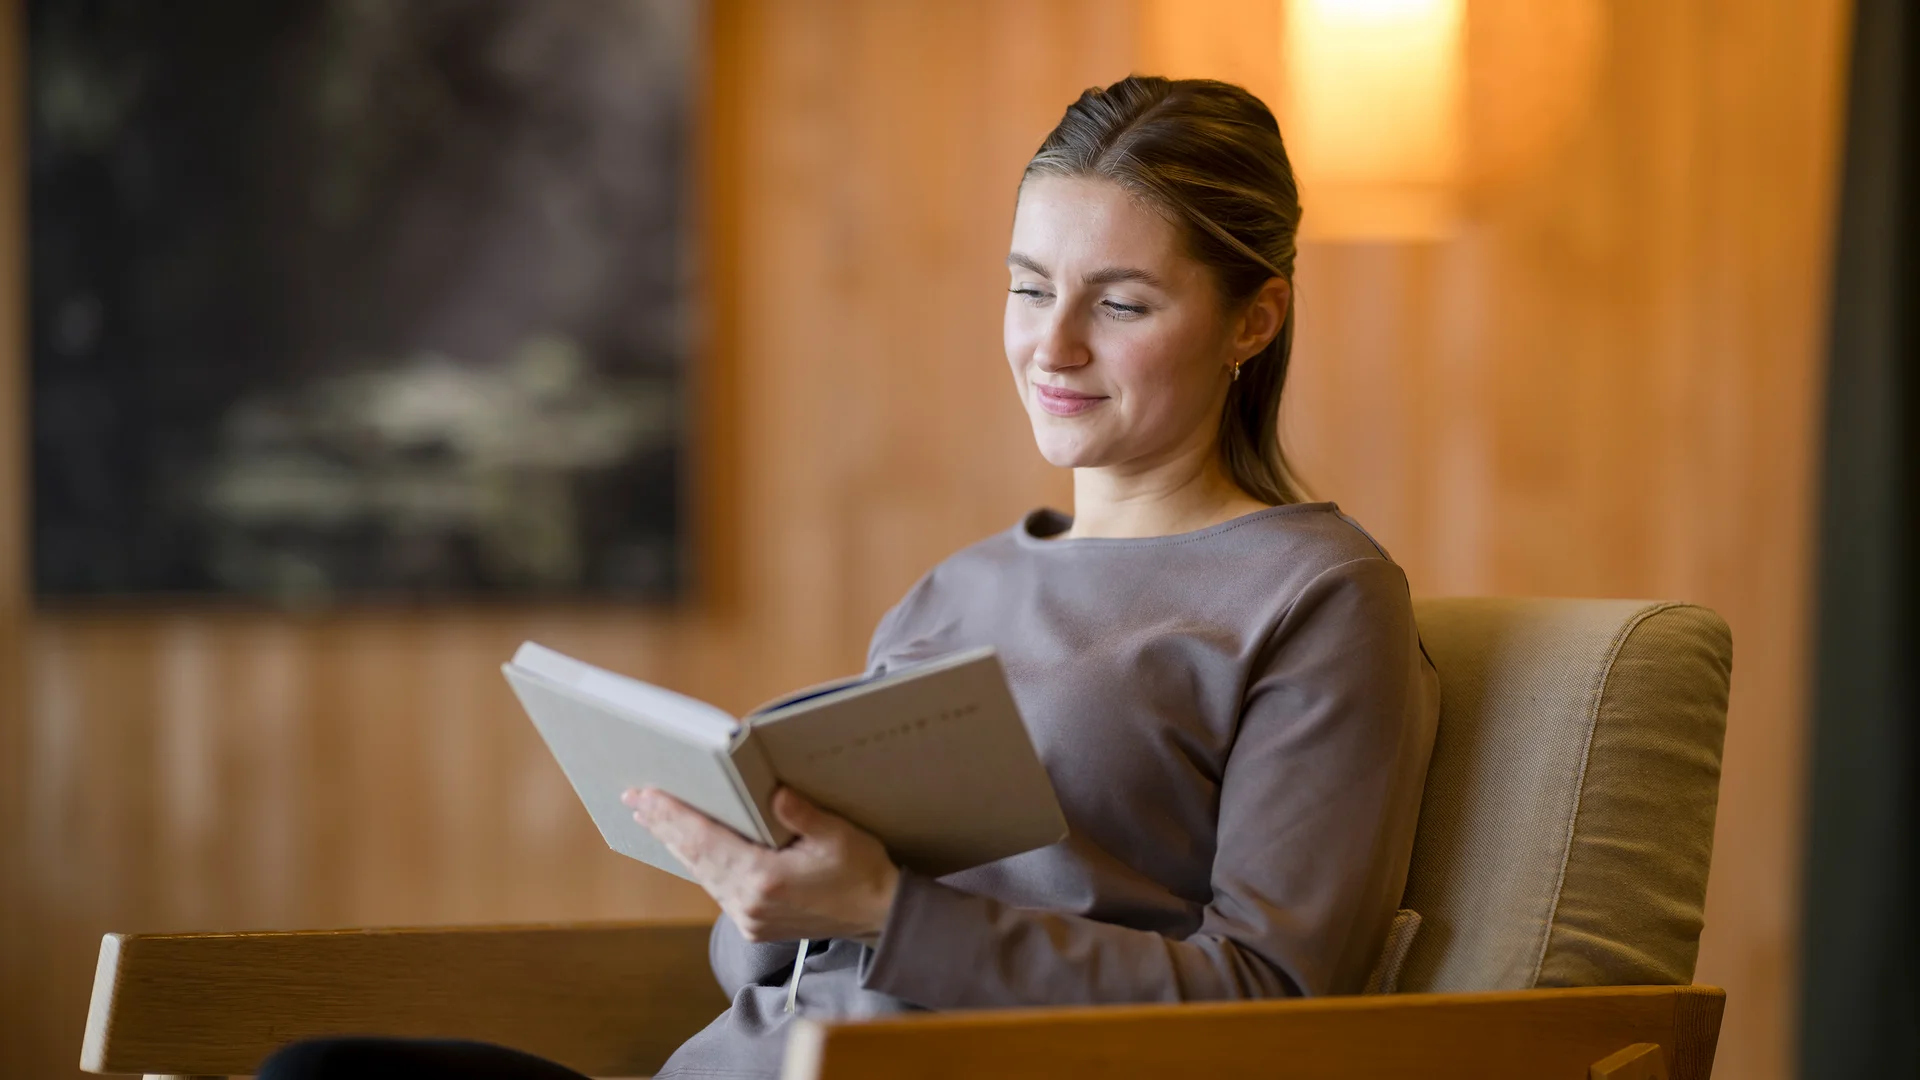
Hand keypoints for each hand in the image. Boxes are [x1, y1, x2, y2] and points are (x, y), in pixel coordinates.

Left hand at [622, 785, 899, 942]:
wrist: (879, 915)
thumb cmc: (862, 870)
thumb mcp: (838, 835)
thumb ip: (802, 814)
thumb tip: (774, 793)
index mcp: (766, 879)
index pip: (707, 840)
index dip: (674, 816)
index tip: (647, 796)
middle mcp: (749, 903)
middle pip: (695, 858)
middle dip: (664, 826)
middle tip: (635, 799)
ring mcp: (749, 918)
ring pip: (702, 874)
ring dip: (677, 844)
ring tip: (653, 818)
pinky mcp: (754, 924)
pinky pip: (717, 888)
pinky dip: (699, 864)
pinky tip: (688, 847)